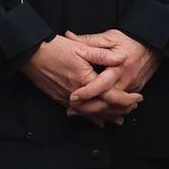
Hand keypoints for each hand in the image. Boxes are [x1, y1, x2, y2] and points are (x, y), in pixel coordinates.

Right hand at [21, 34, 135, 125]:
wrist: (30, 54)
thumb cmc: (55, 48)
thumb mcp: (82, 47)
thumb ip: (103, 55)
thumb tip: (122, 59)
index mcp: (85, 79)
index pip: (110, 95)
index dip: (126, 99)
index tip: (138, 98)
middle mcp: (77, 93)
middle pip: (103, 108)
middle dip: (120, 110)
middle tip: (133, 108)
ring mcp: (67, 98)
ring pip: (91, 113)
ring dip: (107, 116)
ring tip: (120, 117)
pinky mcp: (60, 99)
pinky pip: (79, 113)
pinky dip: (91, 118)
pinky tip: (99, 121)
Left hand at [65, 29, 159, 121]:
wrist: (153, 45)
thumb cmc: (130, 40)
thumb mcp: (109, 37)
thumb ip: (88, 40)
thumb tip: (68, 35)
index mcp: (118, 67)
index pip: (102, 85)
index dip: (87, 92)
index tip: (73, 96)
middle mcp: (126, 81)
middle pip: (106, 102)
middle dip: (88, 108)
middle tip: (71, 109)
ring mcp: (131, 88)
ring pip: (113, 106)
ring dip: (95, 112)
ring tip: (78, 112)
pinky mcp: (134, 91)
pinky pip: (120, 105)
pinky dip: (107, 110)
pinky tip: (94, 113)